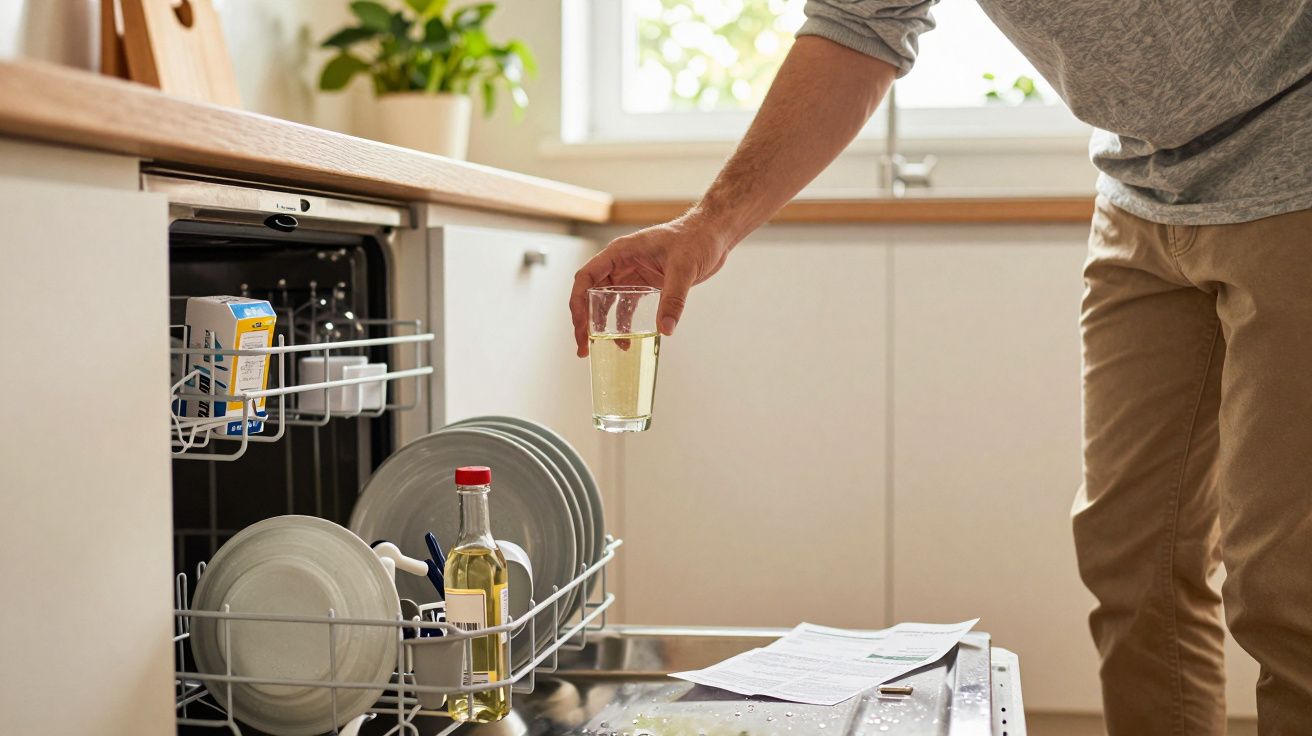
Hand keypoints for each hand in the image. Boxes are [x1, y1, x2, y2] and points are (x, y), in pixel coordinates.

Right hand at [570, 215, 730, 356]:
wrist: (713, 234)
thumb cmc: (696, 238)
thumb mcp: (683, 268)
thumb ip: (673, 299)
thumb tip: (665, 329)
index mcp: (620, 252)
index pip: (586, 278)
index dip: (578, 304)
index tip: (581, 329)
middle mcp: (621, 263)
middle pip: (590, 293)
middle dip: (585, 321)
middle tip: (584, 347)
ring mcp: (632, 273)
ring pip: (606, 302)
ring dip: (602, 325)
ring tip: (603, 348)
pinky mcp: (645, 283)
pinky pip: (625, 306)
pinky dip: (622, 324)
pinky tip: (626, 340)